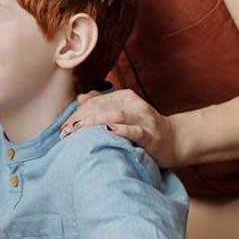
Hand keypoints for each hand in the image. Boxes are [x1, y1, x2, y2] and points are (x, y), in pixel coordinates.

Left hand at [60, 89, 186, 166]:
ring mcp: (143, 119)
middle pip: (102, 107)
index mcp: (125, 97)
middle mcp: (134, 104)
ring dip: (94, 122)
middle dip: (81, 118)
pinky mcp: (151, 136)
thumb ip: (102, 103)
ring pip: (115, 115)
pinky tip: (108, 131)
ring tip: (78, 130)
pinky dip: (121, 130)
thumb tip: (80, 99)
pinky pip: (135, 131)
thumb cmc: (143, 127)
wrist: (174, 140)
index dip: (77, 113)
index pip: (95, 101)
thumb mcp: (123, 112)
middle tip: (66, 132)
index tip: (64, 128)